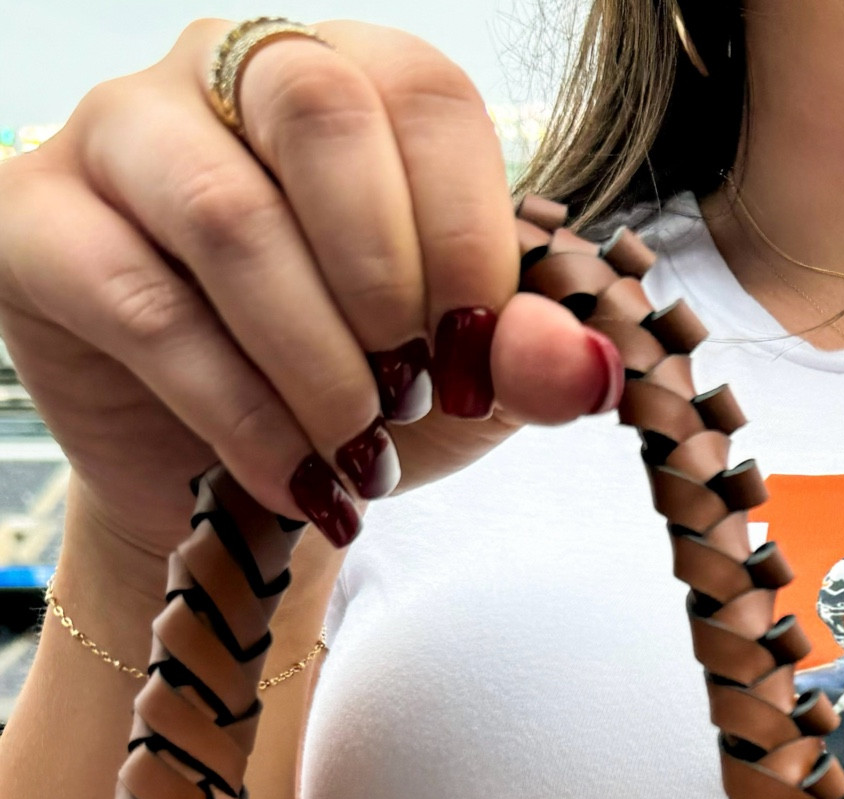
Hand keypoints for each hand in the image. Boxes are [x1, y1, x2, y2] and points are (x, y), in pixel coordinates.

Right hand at [0, 19, 620, 559]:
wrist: (246, 482)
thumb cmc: (364, 395)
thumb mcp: (469, 383)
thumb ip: (532, 362)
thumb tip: (589, 369)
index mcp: (349, 76)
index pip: (422, 96)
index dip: (466, 238)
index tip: (476, 364)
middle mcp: (224, 72)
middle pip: (315, 109)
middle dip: (384, 280)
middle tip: (410, 394)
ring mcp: (117, 136)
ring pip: (227, 215)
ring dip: (314, 361)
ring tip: (354, 449)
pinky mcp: (36, 228)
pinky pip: (143, 304)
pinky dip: (240, 412)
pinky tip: (291, 477)